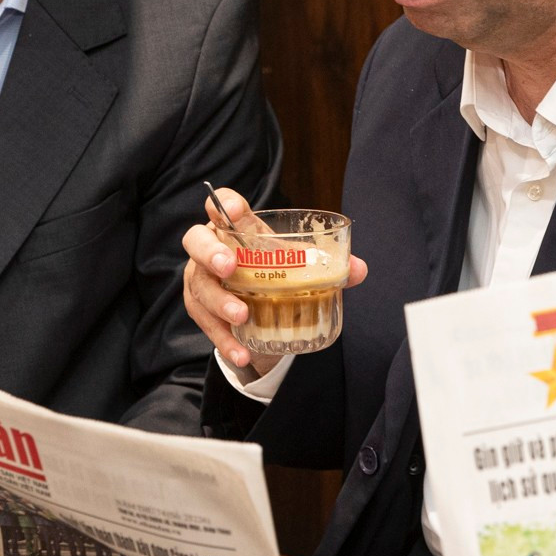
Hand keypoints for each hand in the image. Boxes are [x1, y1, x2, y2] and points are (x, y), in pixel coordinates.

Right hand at [180, 188, 368, 372]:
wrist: (256, 299)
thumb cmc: (273, 268)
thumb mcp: (296, 263)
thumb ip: (326, 264)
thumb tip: (359, 270)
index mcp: (236, 227)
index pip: (223, 205)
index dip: (224, 203)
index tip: (235, 208)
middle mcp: (211, 248)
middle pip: (196, 241)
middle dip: (211, 253)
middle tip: (230, 268)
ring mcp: (200, 278)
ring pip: (199, 286)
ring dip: (220, 302)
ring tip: (242, 316)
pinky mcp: (199, 307)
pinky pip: (205, 323)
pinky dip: (223, 340)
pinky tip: (240, 352)